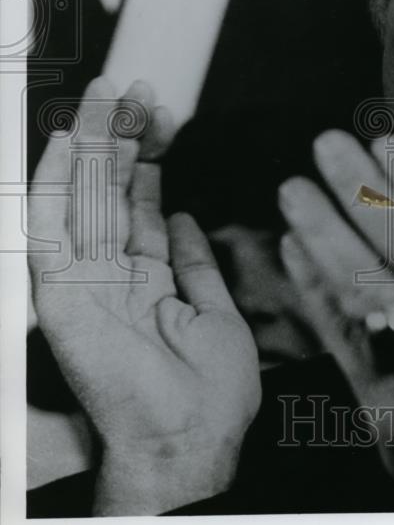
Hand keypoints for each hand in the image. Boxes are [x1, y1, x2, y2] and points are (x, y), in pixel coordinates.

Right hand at [28, 78, 260, 513]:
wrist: (188, 435)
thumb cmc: (210, 390)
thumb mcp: (214, 310)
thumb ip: (193, 261)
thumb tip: (183, 216)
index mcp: (147, 282)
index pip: (141, 207)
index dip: (151, 162)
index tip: (164, 119)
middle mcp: (110, 276)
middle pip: (111, 194)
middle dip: (123, 139)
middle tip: (136, 89)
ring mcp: (83, 282)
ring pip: (82, 198)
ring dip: (92, 145)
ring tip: (109, 95)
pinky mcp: (59, 293)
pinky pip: (48, 229)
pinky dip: (51, 183)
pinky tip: (62, 141)